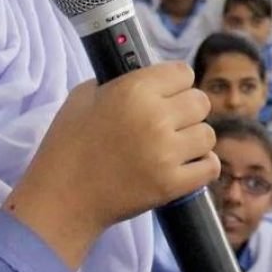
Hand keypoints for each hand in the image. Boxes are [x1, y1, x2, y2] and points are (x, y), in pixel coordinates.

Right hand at [4, 63, 216, 270]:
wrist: (61, 199)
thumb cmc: (68, 145)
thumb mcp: (84, 96)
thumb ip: (120, 81)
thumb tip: (149, 79)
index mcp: (135, 89)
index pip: (184, 72)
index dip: (175, 83)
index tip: (166, 95)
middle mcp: (156, 117)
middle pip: (200, 101)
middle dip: (187, 110)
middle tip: (169, 123)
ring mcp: (167, 152)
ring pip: (208, 134)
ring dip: (194, 139)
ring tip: (174, 147)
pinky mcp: (172, 184)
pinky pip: (210, 166)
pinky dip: (201, 166)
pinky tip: (185, 165)